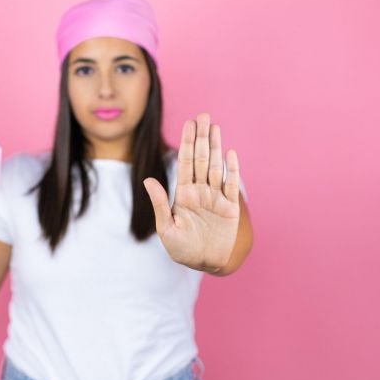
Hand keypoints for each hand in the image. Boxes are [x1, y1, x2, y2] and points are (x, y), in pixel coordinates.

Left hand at [143, 113, 240, 272]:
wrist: (205, 264)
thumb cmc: (182, 249)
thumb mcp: (166, 228)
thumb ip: (159, 203)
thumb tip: (148, 179)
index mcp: (183, 193)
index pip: (184, 162)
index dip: (186, 142)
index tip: (188, 124)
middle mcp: (200, 191)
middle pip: (200, 158)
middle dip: (201, 137)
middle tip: (202, 115)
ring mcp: (216, 197)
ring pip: (215, 166)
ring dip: (215, 147)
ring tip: (214, 127)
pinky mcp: (230, 207)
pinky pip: (231, 184)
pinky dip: (231, 169)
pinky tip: (229, 153)